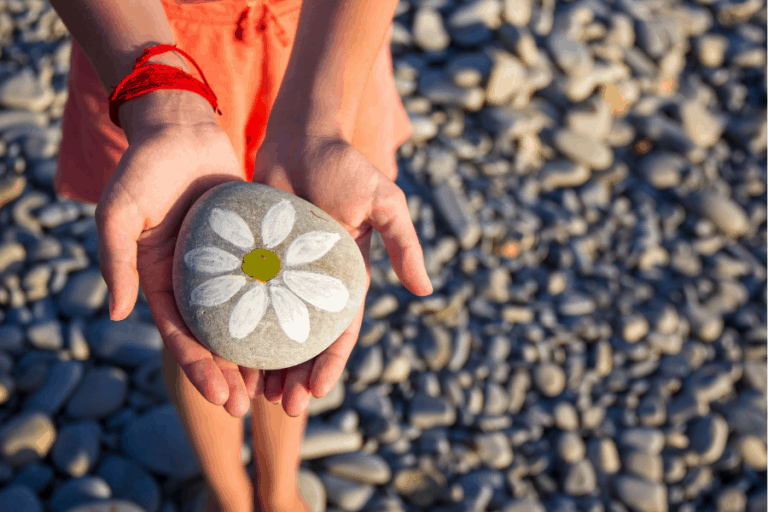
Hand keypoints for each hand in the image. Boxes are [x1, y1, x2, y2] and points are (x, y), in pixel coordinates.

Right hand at [96, 96, 261, 418]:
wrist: (181, 129)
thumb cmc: (145, 168)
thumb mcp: (119, 213)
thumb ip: (115, 260)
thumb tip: (117, 314)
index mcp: (161, 280)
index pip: (181, 336)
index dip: (200, 369)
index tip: (221, 398)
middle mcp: (194, 280)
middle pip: (215, 337)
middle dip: (230, 373)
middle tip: (251, 404)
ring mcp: (224, 265)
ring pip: (244, 317)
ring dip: (257, 351)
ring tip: (278, 383)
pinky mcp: (250, 246)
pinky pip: (267, 282)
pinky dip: (278, 308)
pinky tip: (300, 330)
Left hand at [251, 132, 432, 417]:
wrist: (299, 136)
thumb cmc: (344, 165)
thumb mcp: (384, 202)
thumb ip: (402, 243)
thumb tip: (424, 291)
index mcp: (346, 275)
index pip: (340, 329)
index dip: (330, 363)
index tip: (316, 393)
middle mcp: (314, 281)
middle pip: (305, 339)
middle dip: (297, 375)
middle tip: (282, 407)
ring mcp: (283, 272)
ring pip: (273, 328)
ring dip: (268, 362)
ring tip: (254, 395)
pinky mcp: (255, 259)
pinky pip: (245, 299)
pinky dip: (239, 327)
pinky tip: (225, 352)